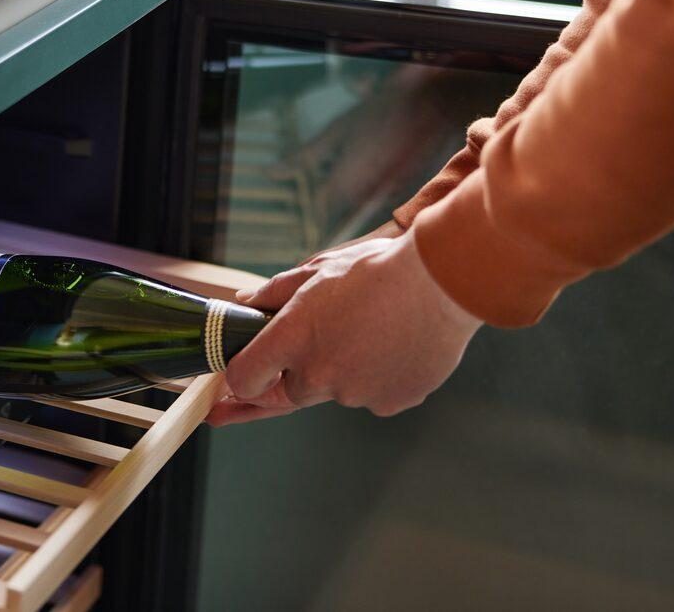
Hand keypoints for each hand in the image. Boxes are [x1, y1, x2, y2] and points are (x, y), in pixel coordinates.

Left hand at [208, 231, 480, 425]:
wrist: (441, 282)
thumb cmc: (377, 270)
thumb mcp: (316, 271)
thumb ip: (273, 293)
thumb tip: (243, 304)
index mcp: (294, 339)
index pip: (245, 379)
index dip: (239, 382)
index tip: (233, 385)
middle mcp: (319, 374)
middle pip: (293, 391)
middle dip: (299, 371)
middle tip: (324, 341)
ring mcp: (357, 394)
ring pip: (339, 390)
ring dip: (345, 369)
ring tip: (373, 327)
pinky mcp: (390, 403)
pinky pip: (374, 395)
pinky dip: (379, 376)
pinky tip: (394, 343)